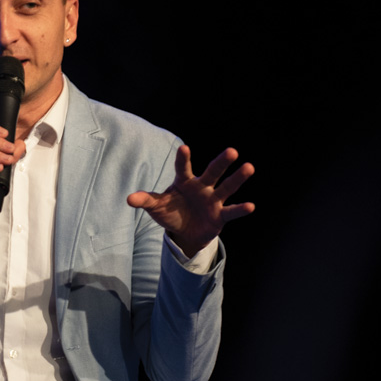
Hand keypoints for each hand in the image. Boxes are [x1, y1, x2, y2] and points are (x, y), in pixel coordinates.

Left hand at [127, 145, 254, 257]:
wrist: (185, 232)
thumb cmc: (171, 213)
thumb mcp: (157, 207)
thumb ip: (146, 201)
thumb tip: (129, 199)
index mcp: (185, 182)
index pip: (183, 169)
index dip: (183, 160)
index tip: (184, 148)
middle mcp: (202, 187)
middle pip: (212, 172)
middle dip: (221, 162)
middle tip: (232, 151)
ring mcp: (213, 200)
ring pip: (227, 187)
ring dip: (237, 178)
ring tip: (249, 167)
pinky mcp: (220, 215)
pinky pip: (231, 211)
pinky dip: (240, 209)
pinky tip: (251, 206)